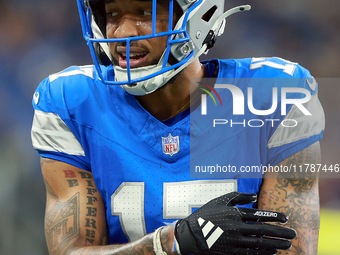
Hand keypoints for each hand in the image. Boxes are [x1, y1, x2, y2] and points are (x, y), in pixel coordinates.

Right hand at [174, 192, 295, 254]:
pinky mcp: (232, 251)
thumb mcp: (220, 200)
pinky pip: (252, 252)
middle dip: (281, 232)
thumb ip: (238, 197)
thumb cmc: (206, 215)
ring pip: (260, 243)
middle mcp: (237, 226)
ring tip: (288, 244)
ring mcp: (235, 240)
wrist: (192, 234)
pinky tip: (273, 252)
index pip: (259, 214)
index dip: (274, 216)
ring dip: (276, 243)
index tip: (286, 218)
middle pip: (264, 230)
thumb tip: (254, 196)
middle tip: (293, 233)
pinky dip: (264, 252)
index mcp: (234, 213)